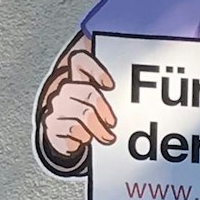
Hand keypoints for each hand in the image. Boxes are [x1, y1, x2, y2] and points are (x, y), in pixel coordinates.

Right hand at [39, 47, 116, 162]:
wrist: (67, 139)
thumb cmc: (90, 118)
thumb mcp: (103, 104)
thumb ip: (115, 94)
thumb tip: (148, 92)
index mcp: (77, 78)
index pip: (80, 60)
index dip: (95, 70)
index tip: (110, 85)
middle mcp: (64, 90)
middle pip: (86, 91)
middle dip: (104, 109)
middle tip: (113, 123)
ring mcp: (56, 106)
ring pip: (82, 113)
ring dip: (98, 129)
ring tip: (107, 137)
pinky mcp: (51, 125)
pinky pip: (72, 129)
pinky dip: (84, 137)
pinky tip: (85, 138)